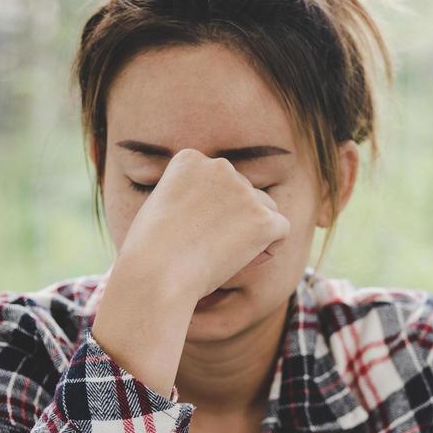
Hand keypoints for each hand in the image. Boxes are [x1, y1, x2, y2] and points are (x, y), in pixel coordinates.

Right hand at [91, 148, 289, 394]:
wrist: (155, 272)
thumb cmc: (150, 252)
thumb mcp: (161, 207)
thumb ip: (190, 196)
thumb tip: (216, 207)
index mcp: (190, 159)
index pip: (221, 181)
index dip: (214, 211)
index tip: (192, 231)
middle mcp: (219, 166)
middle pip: (245, 194)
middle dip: (236, 221)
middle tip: (207, 249)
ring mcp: (243, 191)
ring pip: (266, 210)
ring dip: (254, 233)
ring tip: (224, 255)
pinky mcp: (262, 217)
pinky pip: (282, 229)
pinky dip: (269, 248)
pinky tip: (245, 260)